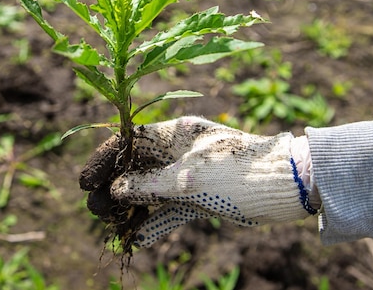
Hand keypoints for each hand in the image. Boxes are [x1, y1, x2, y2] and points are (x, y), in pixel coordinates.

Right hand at [81, 117, 317, 247]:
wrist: (287, 186)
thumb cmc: (238, 172)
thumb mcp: (188, 180)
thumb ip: (148, 185)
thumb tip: (116, 190)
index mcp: (175, 133)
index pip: (129, 141)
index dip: (105, 159)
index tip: (85, 181)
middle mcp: (179, 151)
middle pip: (136, 167)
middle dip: (113, 187)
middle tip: (94, 208)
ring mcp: (189, 175)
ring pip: (151, 190)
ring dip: (131, 207)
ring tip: (110, 225)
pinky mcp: (201, 197)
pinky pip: (171, 209)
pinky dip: (156, 222)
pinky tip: (137, 239)